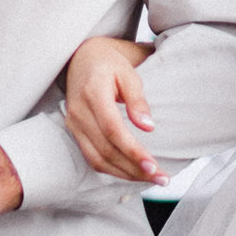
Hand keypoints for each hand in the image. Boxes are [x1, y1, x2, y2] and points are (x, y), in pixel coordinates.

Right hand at [65, 38, 159, 184]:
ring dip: (125, 174)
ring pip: (98, 159)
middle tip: (162, 178)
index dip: (132, 151)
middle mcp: (79, 112)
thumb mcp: (128, 72)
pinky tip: (132, 173)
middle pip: (106, 150)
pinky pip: (92, 158)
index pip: (112, 129)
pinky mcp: (74, 131)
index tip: (153, 166)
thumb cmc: (110, 63)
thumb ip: (137, 99)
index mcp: (93, 93)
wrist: (81, 57)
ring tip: (151, 179)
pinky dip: (113, 170)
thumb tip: (148, 127)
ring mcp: (74, 124)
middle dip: (134, 169)